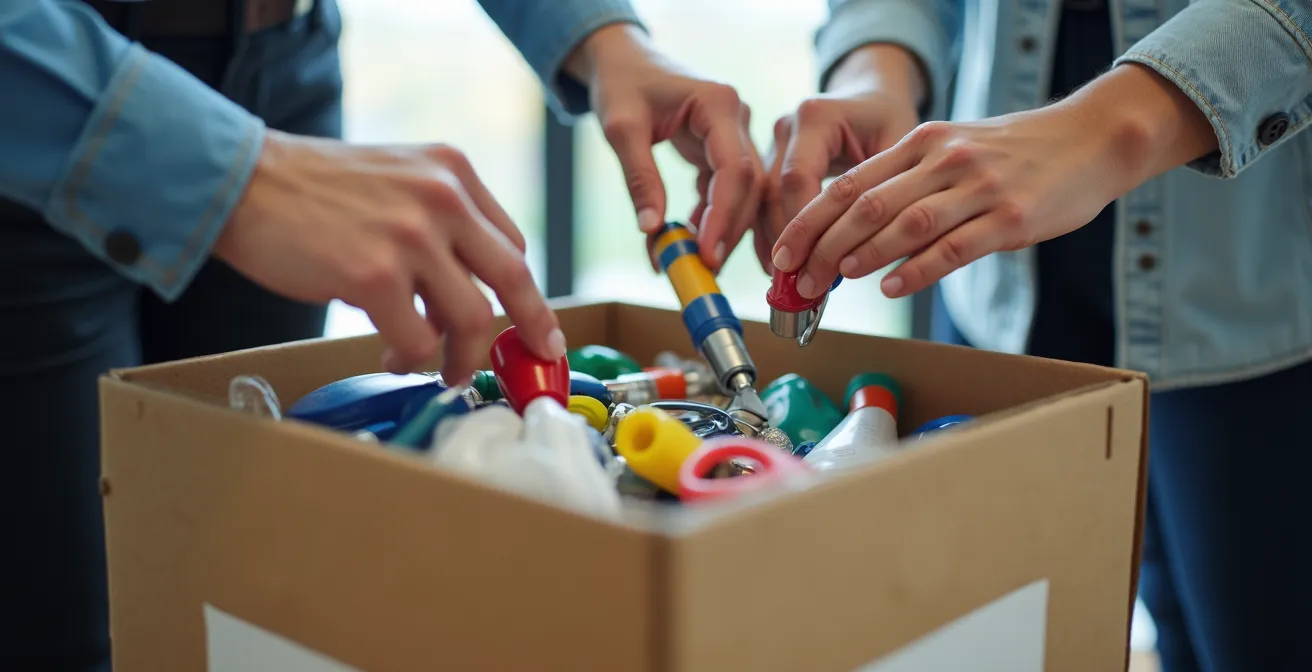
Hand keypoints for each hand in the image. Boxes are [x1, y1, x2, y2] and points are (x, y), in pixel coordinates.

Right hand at [213, 130, 564, 381]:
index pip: (511, 244)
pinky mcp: (374, 274)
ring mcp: (410, 236)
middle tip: (535, 358)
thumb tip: (469, 289)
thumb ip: (440, 219)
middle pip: (514, 279)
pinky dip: (410, 360)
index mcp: (453, 172)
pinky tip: (390, 357)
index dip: (524, 294)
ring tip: (440, 370)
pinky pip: (417, 340)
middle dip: (531, 328)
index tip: (531, 324)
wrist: (242, 180)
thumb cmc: (315, 189)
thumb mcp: (398, 176)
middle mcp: (442, 198)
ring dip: (460, 357)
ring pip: (472, 319)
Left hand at [566, 24, 764, 272]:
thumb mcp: (621, 129)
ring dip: (723, 227)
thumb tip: (652, 231)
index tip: (708, 253)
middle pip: (750, 185)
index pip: (735, 169)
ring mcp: (733, 133)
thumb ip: (640, 179)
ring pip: (744, 192)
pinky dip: (711, 216)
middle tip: (705, 268)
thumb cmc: (621, 85)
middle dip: (729, 230)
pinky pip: (726, 190)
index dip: (725, 216)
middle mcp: (736, 118)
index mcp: (718, 104)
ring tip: (696, 258)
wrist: (623, 61)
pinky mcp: (721, 148)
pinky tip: (693, 235)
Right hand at [760, 45, 923, 272]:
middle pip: (772, 193)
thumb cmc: (889, 117)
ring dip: (773, 243)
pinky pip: (764, 202)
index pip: (798, 178)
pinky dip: (772, 235)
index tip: (812, 264)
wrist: (870, 91)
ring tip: (786, 283)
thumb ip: (886, 188)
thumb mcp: (899, 144)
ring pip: (761, 201)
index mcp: (817, 116)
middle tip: (795, 283)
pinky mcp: (770, 159)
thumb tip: (885, 245)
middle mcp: (788, 126)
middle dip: (786, 241)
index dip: (802, 226)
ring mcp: (774, 143)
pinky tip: (780, 266)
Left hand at [772, 63, 1218, 298]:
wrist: (1091, 140)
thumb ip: (908, 188)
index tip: (783, 254)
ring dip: (863, 255)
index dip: (809, 222)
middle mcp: (942, 160)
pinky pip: (953, 246)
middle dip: (824, 245)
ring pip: (904, 223)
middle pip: (866, 205)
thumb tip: (856, 240)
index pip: (847, 184)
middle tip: (799, 280)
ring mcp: (977, 188)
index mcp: (920, 143)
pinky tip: (891, 286)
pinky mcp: (1010, 217)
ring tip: (835, 280)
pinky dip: (917, 268)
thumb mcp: (953, 154)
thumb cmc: (1015, 156)